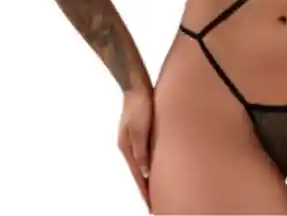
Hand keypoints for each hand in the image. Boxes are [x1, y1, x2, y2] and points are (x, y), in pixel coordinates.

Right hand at [117, 88, 153, 211]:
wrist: (136, 83)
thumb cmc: (140, 103)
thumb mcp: (140, 127)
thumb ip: (142, 150)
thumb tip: (146, 172)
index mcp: (126, 147)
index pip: (138, 175)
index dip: (146, 191)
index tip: (153, 206)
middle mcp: (128, 145)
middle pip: (139, 171)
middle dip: (147, 187)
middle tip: (157, 202)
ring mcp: (133, 137)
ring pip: (143, 162)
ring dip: (149, 175)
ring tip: (159, 187)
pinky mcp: (140, 130)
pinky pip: (146, 152)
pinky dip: (151, 161)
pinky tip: (159, 163)